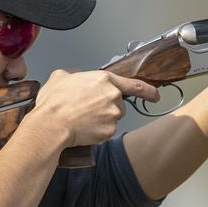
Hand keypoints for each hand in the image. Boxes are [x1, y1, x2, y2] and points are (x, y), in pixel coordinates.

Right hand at [32, 69, 159, 146]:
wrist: (51, 125)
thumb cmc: (54, 102)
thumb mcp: (60, 77)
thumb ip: (74, 74)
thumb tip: (76, 77)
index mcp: (104, 79)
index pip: (134, 85)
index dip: (148, 91)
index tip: (156, 95)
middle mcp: (113, 96)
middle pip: (119, 104)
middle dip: (107, 108)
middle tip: (87, 111)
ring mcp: (113, 114)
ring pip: (113, 118)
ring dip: (102, 119)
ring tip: (82, 119)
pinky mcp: (109, 131)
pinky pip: (107, 131)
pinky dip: (97, 132)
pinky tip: (83, 129)